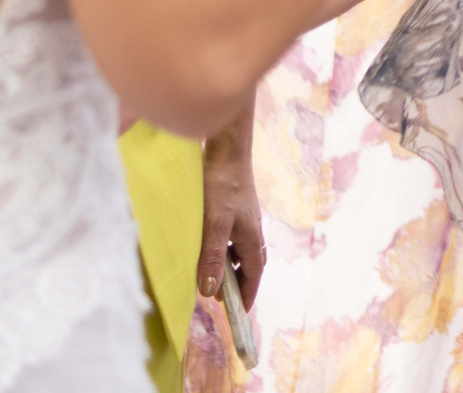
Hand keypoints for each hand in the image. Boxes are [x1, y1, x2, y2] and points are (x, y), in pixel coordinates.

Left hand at [199, 114, 264, 308]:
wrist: (227, 150)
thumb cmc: (222, 186)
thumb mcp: (215, 224)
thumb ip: (212, 257)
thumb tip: (210, 291)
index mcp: (252, 238)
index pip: (254, 274)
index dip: (248, 294)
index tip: (240, 313)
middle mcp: (252, 230)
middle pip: (251, 264)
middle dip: (239, 283)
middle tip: (221, 298)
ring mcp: (245, 219)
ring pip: (241, 250)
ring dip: (230, 266)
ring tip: (211, 276)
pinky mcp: (235, 209)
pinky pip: (233, 237)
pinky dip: (224, 249)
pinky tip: (209, 246)